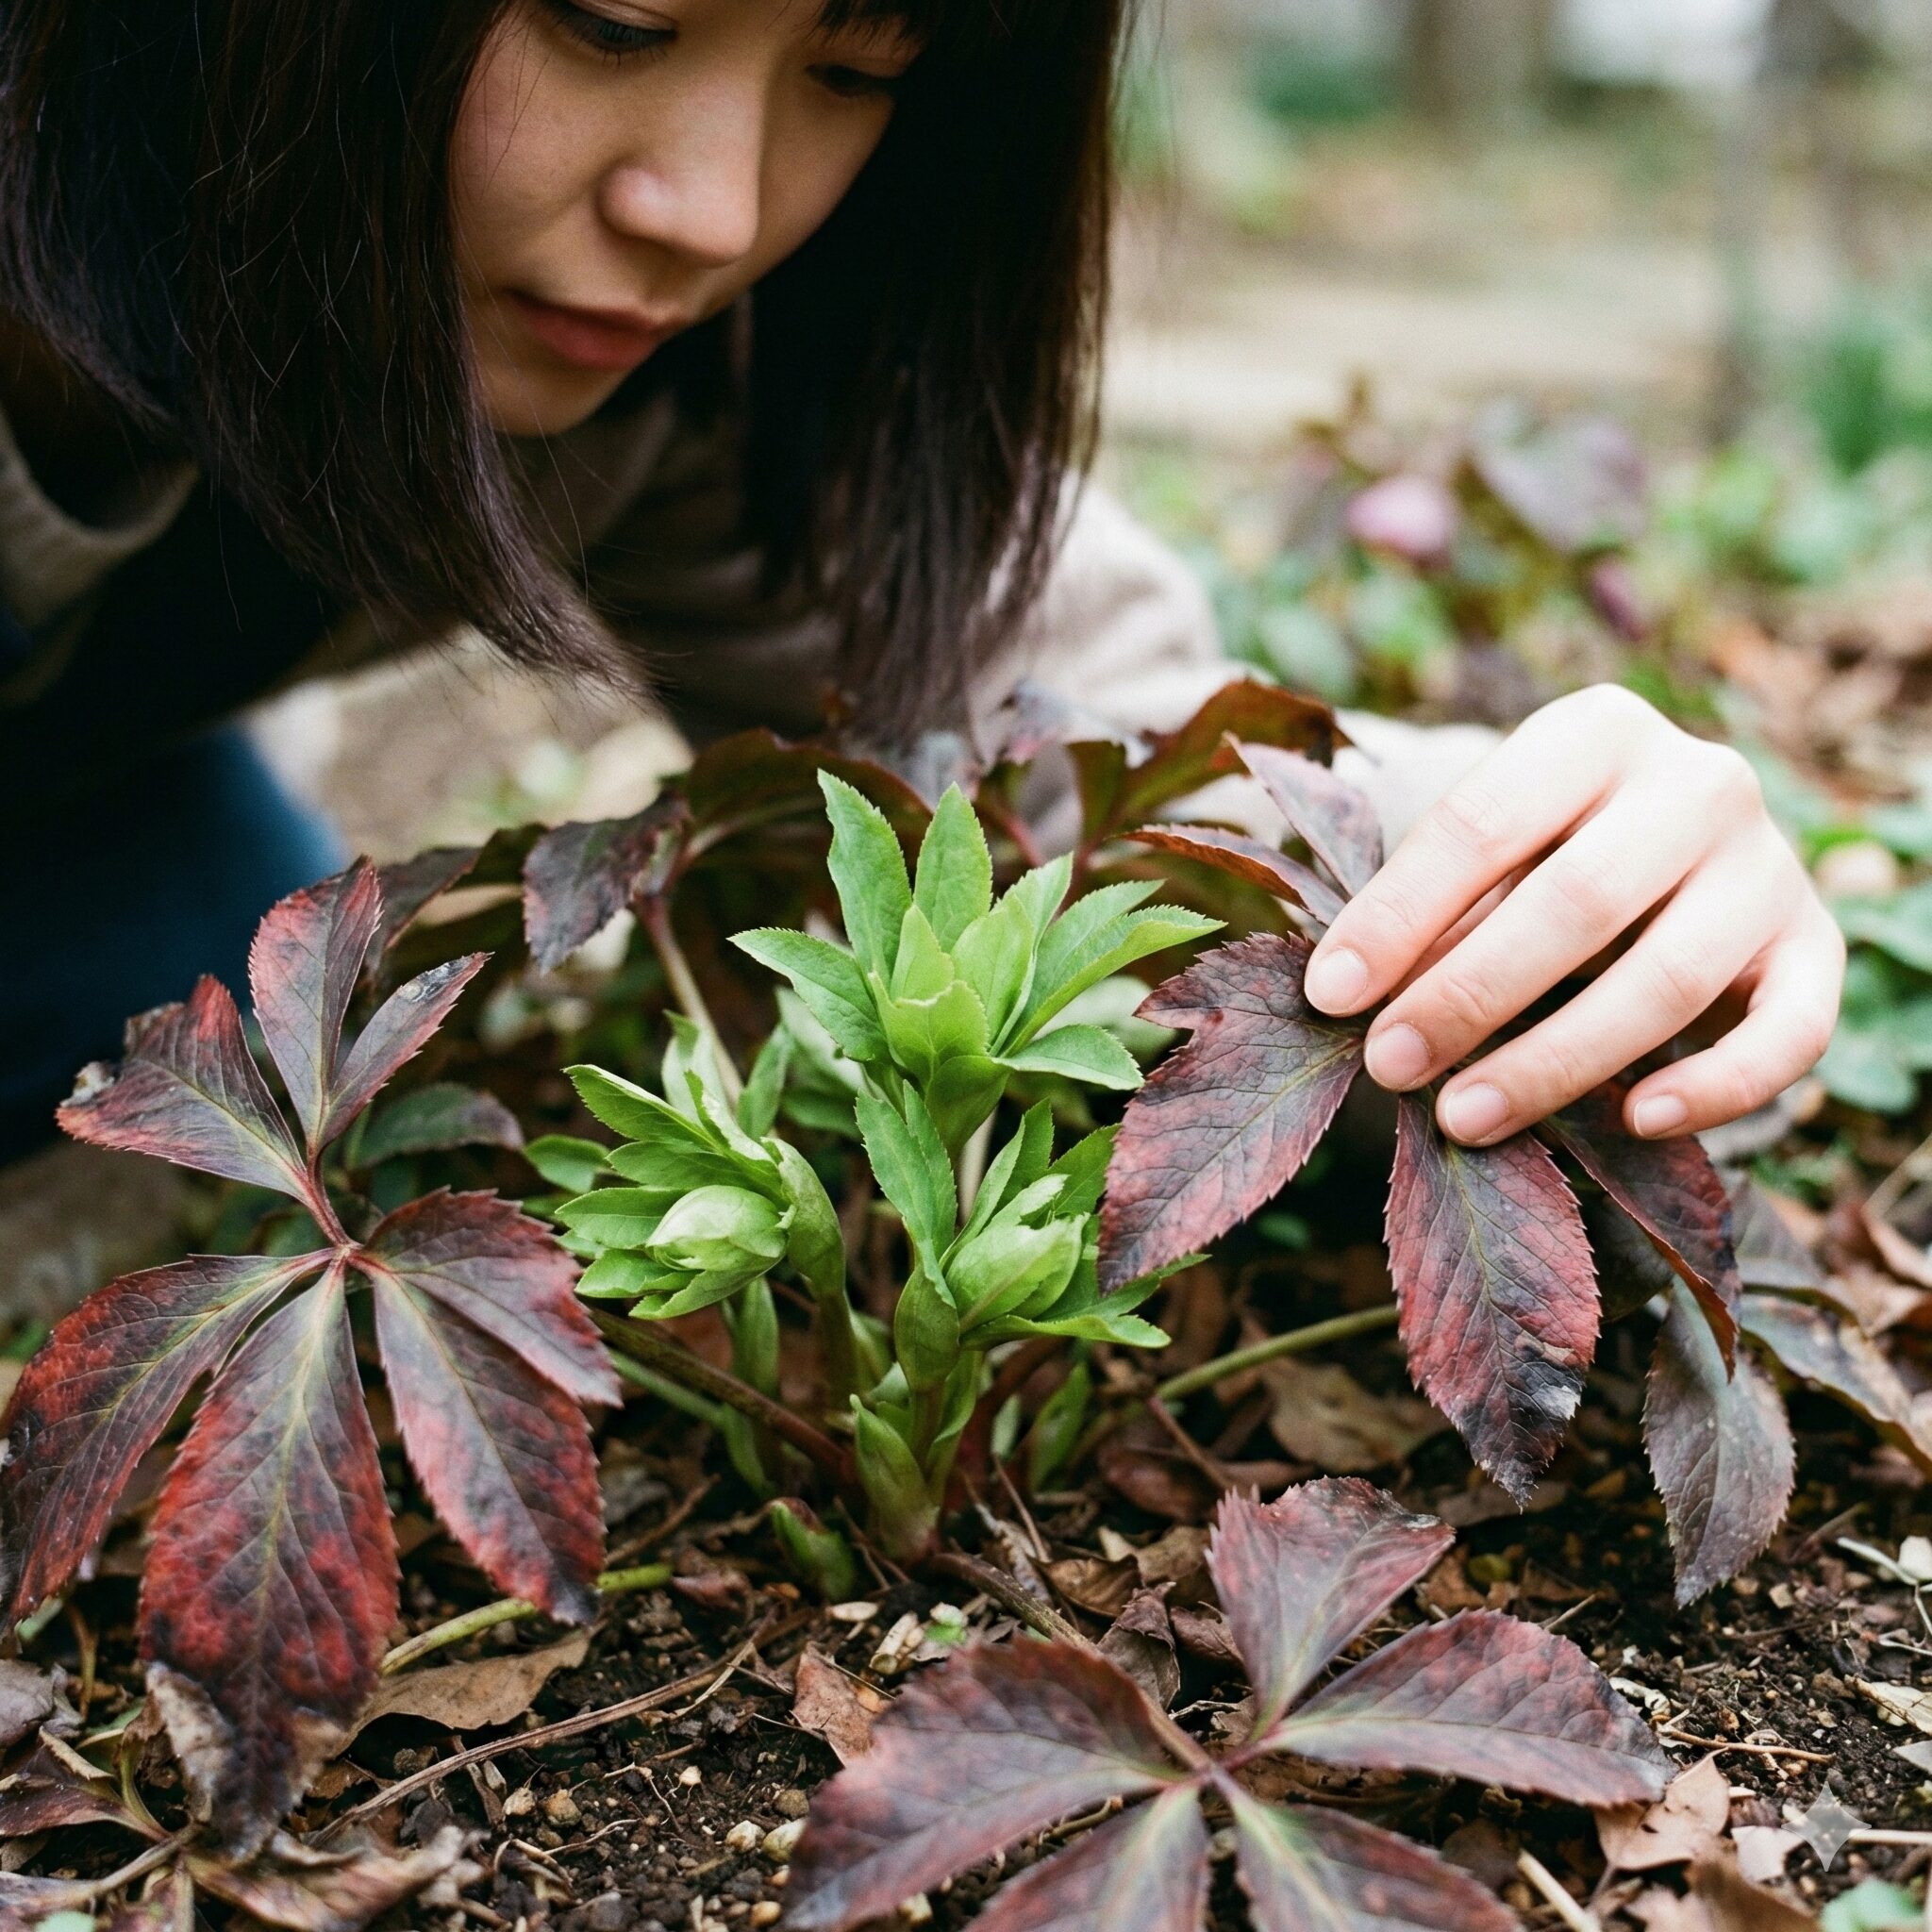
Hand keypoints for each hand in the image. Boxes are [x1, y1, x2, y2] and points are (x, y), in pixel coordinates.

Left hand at [1301, 685, 1845, 1145]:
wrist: (1684, 847)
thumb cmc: (1548, 852)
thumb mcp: (1490, 854)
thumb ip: (1435, 910)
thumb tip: (1347, 997)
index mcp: (1594, 731)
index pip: (1482, 823)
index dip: (1399, 915)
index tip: (1331, 995)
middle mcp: (1698, 783)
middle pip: (1574, 901)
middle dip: (1468, 995)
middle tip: (1390, 1066)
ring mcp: (1768, 866)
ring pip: (1667, 978)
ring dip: (1555, 1061)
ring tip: (1464, 1117)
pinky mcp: (1817, 950)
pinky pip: (1788, 1034)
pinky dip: (1718, 1088)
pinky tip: (1637, 1121)